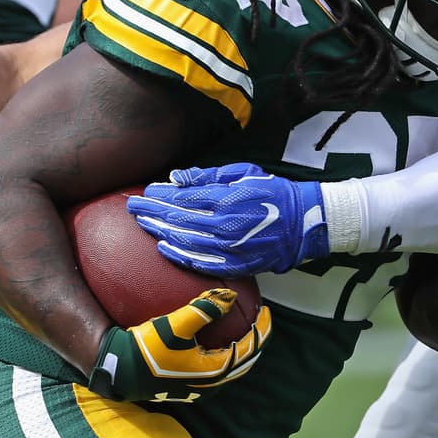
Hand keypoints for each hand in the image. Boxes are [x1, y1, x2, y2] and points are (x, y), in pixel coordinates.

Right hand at [88, 288, 271, 402]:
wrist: (120, 371)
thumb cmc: (147, 349)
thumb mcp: (175, 325)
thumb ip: (203, 309)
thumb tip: (230, 297)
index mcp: (214, 371)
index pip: (250, 349)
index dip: (262, 329)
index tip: (266, 310)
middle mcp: (211, 385)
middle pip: (245, 361)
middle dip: (257, 340)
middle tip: (260, 319)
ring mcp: (200, 388)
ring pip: (233, 367)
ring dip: (243, 349)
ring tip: (245, 328)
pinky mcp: (189, 386)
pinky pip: (219, 369)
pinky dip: (228, 353)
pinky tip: (219, 340)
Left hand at [127, 163, 329, 275]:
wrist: (304, 222)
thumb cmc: (273, 193)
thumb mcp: (243, 173)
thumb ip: (208, 176)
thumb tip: (177, 177)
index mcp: (226, 199)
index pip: (183, 198)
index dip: (161, 195)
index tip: (146, 192)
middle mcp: (224, 224)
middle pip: (178, 219)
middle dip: (152, 212)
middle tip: (133, 207)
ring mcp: (229, 247)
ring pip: (185, 240)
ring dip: (160, 232)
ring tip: (143, 224)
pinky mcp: (236, 264)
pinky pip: (201, 262)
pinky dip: (180, 256)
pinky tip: (164, 248)